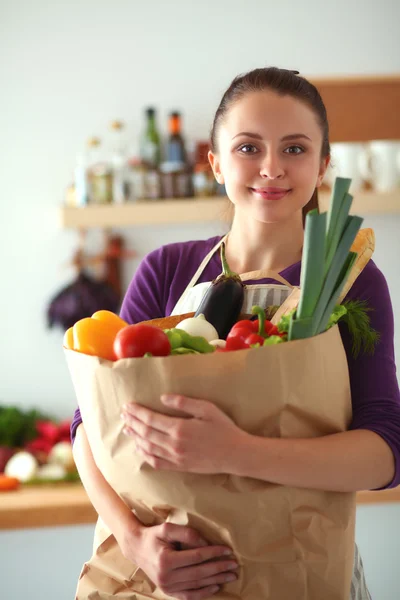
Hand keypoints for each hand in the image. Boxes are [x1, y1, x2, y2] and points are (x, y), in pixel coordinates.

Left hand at [121, 394, 248, 473]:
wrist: (236, 454)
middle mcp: (174, 444)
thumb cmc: (224, 428)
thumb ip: (184, 402)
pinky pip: (156, 463)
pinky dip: (145, 456)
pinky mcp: (179, 467)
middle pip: (145, 433)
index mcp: (179, 428)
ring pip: (148, 448)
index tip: (128, 405)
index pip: (150, 419)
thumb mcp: (207, 409)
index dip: (137, 412)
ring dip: (135, 438)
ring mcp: (175, 458)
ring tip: (127, 429)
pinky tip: (140, 449)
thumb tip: (163, 398)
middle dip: (132, 422)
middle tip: (123, 414)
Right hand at [121, 522, 238, 599]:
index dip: (214, 553)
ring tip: (230, 576)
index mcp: (166, 560)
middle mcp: (166, 577)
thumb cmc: (154, 536)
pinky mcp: (169, 592)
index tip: (228, 550)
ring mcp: (167, 587)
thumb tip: (206, 543)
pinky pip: (190, 595)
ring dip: (216, 580)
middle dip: (219, 568)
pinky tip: (216, 586)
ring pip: (197, 585)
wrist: (137, 549)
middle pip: (199, 573)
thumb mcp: (167, 528)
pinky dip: (204, 592)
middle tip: (234, 565)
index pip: (197, 557)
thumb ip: (187, 534)